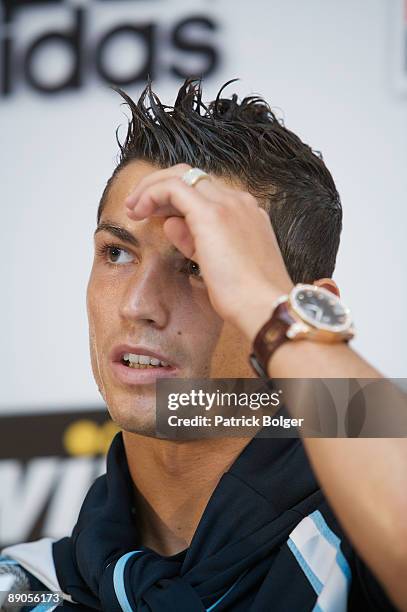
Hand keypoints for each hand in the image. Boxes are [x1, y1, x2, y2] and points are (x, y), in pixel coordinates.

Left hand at [125, 164, 293, 341]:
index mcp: (246, 213)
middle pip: (193, 177)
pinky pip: (172, 188)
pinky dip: (151, 193)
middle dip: (160, 186)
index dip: (175, 199)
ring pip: (181, 175)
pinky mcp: (211, 213)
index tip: (156, 215)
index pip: (205, 191)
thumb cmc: (246, 296)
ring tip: (133, 207)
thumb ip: (194, 240)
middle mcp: (239, 202)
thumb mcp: (216, 264)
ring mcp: (228, 204)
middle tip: (137, 206)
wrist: (263, 306)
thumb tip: (171, 223)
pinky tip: (139, 210)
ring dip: (152, 187)